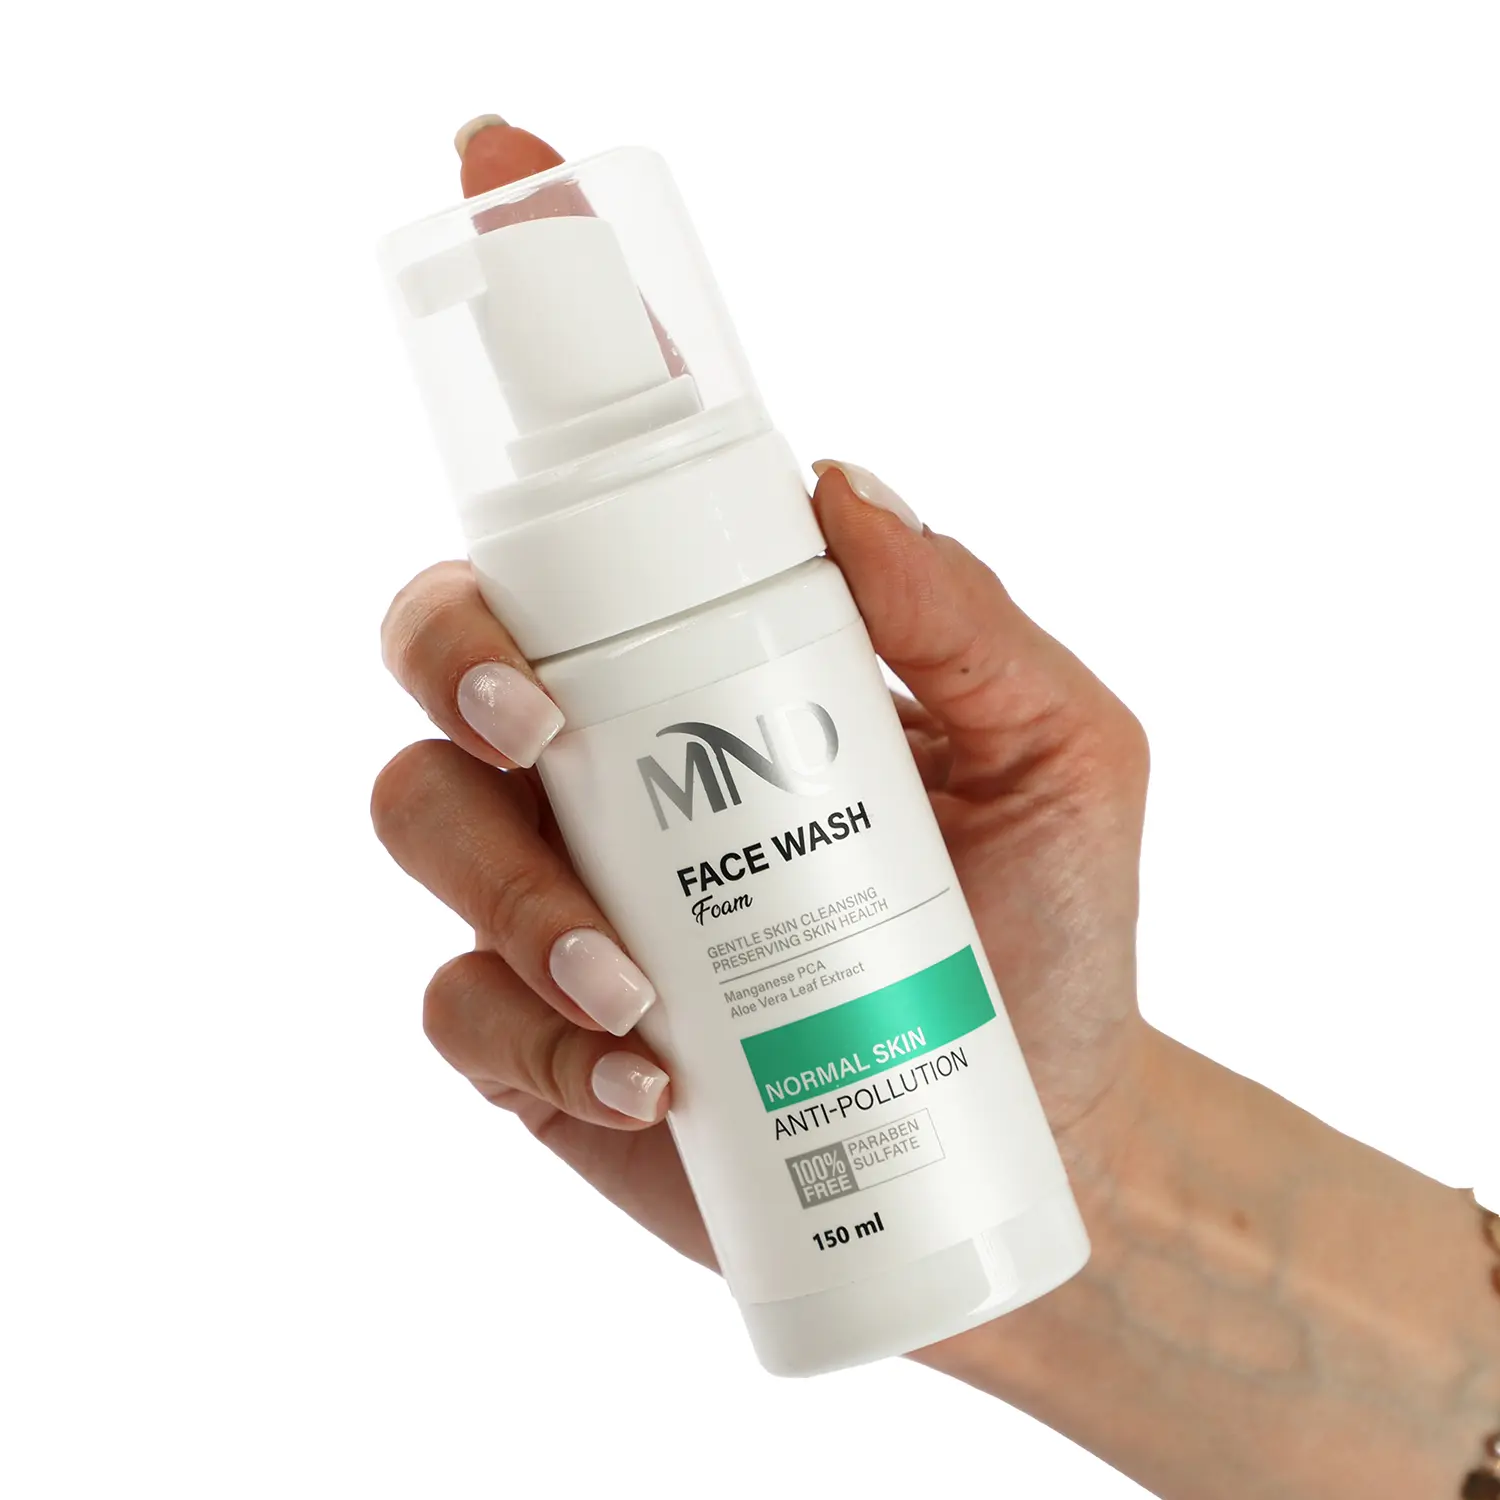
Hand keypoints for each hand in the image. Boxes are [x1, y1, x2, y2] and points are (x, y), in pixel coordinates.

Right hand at [371, 120, 1150, 1282]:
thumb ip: (967, 617)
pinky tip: (640, 1072)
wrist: (1018, 1131)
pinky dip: (529, 1028)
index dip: (543, 335)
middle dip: (458, 650)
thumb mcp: (1061, 753)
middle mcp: (614, 737)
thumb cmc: (1039, 934)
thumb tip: (843, 490)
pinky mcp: (532, 1014)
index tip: (493, 169)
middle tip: (552, 726)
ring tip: (645, 989)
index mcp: (721, 647)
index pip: (611, 488)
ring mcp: (558, 872)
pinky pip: (457, 998)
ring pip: (422, 812)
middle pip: (447, 631)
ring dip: (509, 889)